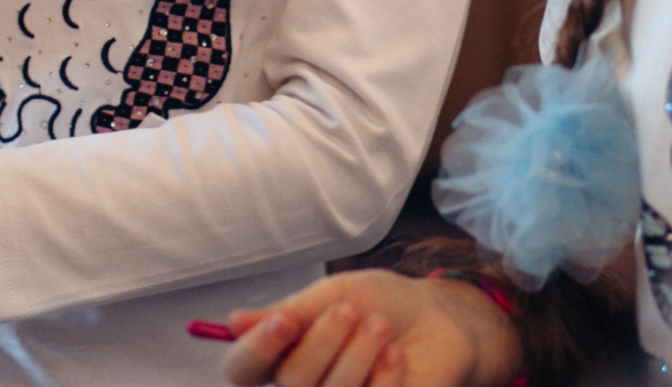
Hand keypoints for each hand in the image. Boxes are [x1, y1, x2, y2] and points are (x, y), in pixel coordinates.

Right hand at [220, 270, 519, 386]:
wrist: (438, 320)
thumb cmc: (382, 302)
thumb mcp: (335, 294)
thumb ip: (291, 311)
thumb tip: (233, 323)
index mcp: (283, 354)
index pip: (243, 368)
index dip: (257, 348)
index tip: (284, 319)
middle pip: (289, 382)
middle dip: (322, 343)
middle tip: (350, 311)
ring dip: (355, 357)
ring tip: (380, 327)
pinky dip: (383, 380)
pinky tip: (396, 357)